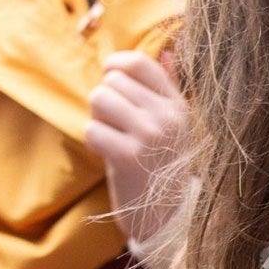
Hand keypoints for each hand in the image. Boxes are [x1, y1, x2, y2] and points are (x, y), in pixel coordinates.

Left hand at [86, 49, 189, 258]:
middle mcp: (167, 117)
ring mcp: (149, 136)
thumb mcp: (174, 124)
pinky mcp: (128, 156)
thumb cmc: (162, 164)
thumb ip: (169, 87)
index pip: (138, 62)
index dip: (115, 66)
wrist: (166, 215)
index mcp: (177, 105)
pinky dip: (94, 141)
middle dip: (105, 100)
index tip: (111, 81)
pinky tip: (108, 154)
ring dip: (97, 119)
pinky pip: (92, 129)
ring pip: (99, 100)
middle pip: (112, 81)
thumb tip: (166, 52)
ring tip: (112, 137)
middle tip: (116, 124)